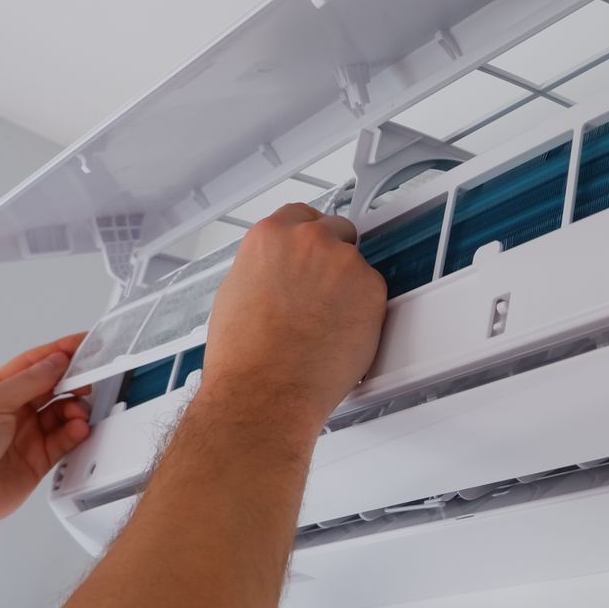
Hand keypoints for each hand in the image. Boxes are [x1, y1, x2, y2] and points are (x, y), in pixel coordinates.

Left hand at [0, 334, 92, 533]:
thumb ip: (28, 381)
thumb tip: (55, 361)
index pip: (34, 364)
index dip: (59, 352)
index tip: (84, 344)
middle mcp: (12, 411)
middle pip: (52, 388)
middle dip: (73, 381)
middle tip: (90, 379)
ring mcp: (25, 436)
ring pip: (62, 414)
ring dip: (76, 409)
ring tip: (79, 412)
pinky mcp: (37, 460)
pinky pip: (64, 441)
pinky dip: (76, 433)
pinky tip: (78, 429)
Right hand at [199, 203, 386, 439]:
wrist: (265, 392)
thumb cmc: (244, 355)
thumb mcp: (236, 290)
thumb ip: (265, 265)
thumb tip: (278, 267)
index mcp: (270, 235)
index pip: (300, 215)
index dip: (306, 237)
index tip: (309, 252)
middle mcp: (309, 240)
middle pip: (335, 231)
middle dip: (331, 257)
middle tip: (321, 292)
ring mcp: (344, 262)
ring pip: (356, 265)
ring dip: (347, 286)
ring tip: (324, 324)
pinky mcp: (372, 289)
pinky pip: (372, 293)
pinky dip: (363, 310)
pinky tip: (340, 334)